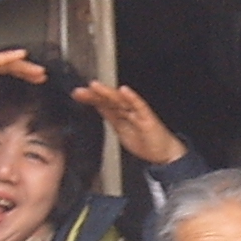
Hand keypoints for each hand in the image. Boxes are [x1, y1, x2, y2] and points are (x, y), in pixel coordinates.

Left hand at [73, 81, 187, 165]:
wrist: (163, 153)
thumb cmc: (144, 141)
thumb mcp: (120, 129)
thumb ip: (109, 117)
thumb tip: (95, 106)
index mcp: (120, 114)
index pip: (103, 103)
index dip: (90, 98)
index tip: (77, 94)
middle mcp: (127, 110)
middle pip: (109, 99)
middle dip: (94, 94)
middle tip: (80, 91)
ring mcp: (137, 113)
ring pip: (121, 100)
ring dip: (108, 92)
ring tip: (95, 86)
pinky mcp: (148, 117)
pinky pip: (140, 106)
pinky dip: (132, 98)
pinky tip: (124, 91)